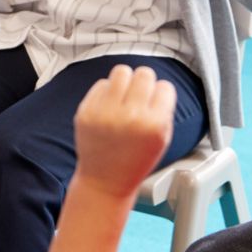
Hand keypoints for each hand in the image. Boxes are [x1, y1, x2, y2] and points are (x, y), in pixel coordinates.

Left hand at [72, 65, 177, 199]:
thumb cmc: (136, 160)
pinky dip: (107, 92)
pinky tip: (109, 107)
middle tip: (139, 97)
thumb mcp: (163, 140)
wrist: (106, 181)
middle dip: (144, 83)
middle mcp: (130, 116)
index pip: (164, 87)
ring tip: (124, 96)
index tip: (156, 102)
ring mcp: (105, 113)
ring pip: (121, 71)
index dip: (161, 94)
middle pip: (144, 73)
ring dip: (125, 81)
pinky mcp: (86, 111)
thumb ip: (163, 110)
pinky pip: (101, 83)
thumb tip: (157, 82)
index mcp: (154, 125)